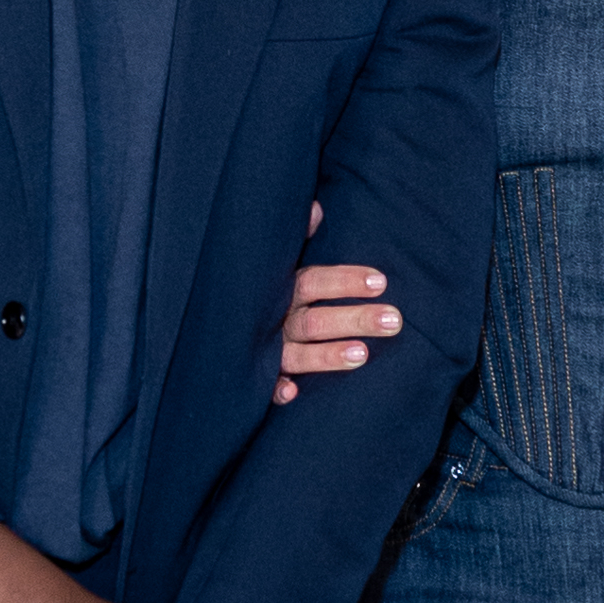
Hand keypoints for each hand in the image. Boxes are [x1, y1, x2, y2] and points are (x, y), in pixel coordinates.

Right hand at [275, 202, 397, 405]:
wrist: (210, 324)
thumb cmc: (258, 290)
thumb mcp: (274, 262)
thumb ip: (296, 239)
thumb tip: (315, 208)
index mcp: (280, 290)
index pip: (315, 281)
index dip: (346, 281)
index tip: (381, 281)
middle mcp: (273, 320)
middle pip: (316, 320)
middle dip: (354, 319)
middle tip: (394, 320)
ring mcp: (264, 350)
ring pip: (298, 354)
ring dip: (327, 356)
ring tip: (363, 355)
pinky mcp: (255, 377)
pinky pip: (263, 387)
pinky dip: (275, 390)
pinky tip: (292, 393)